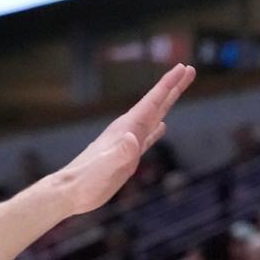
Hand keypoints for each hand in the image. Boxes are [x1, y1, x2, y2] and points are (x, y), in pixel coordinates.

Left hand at [53, 64, 195, 215]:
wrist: (70, 191)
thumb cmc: (86, 180)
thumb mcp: (105, 168)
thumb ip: (119, 153)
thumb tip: (133, 138)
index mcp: (126, 128)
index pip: (152, 101)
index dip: (169, 84)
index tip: (184, 68)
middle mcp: (128, 130)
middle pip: (156, 103)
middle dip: (172, 87)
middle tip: (189, 70)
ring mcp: (128, 142)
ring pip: (153, 117)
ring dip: (167, 103)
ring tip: (178, 90)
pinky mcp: (127, 156)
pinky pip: (147, 137)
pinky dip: (157, 129)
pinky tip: (162, 126)